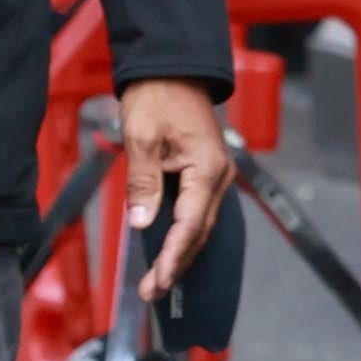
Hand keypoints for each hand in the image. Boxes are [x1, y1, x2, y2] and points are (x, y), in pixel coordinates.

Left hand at [121, 77, 231, 300]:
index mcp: (207, 167)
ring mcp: (215, 174)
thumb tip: (145, 223)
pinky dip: (184, 234)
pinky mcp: (206, 172)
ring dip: (180, 253)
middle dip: (176, 264)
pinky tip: (171, 250)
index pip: (190, 224)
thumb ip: (143, 183)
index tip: (157, 282)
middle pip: (200, 231)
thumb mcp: (142, 138)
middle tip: (152, 292)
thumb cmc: (157, 97)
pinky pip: (198, 211)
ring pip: (200, 224)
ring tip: (158, 280)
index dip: (173, 257)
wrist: (172, 68)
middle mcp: (219, 175)